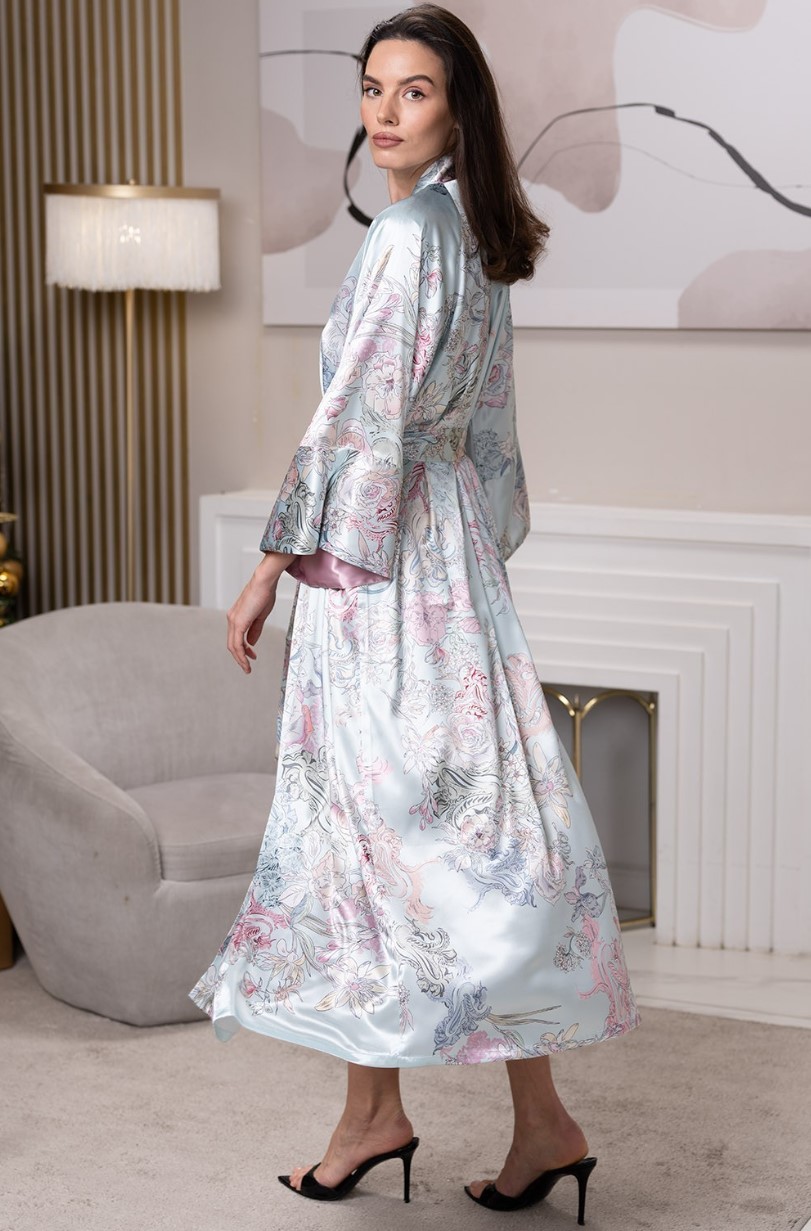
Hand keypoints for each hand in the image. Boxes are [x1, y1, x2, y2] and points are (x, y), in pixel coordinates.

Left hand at [226, 553, 288, 673]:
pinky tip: (247, 661)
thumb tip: (251, 643)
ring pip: (233, 646)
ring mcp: (233, 621)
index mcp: (237, 616)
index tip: (252, 655)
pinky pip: (237, 643)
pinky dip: (241, 654)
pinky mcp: (238, 622)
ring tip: (247, 668)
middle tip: (248, 666)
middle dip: (240, 657)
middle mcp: (232, 619)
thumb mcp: (260, 615)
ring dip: (240, 659)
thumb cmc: (265, 593)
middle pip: (232, 644)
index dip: (243, 649)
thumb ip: (255, 630)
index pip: (236, 637)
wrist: (264, 582)